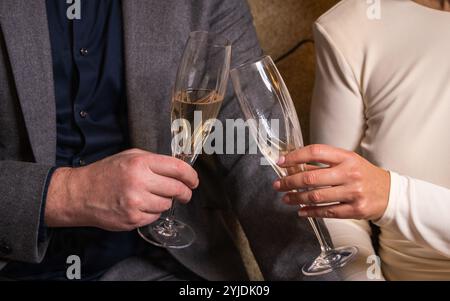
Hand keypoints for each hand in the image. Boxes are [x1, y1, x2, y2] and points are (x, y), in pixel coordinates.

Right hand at [45, 149, 198, 230]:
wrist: (79, 194)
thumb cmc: (105, 173)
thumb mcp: (129, 156)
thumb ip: (154, 161)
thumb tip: (178, 170)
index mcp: (141, 162)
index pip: (178, 168)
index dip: (191, 176)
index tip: (194, 181)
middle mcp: (140, 181)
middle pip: (177, 189)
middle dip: (184, 192)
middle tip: (183, 194)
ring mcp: (136, 202)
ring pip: (167, 205)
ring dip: (164, 202)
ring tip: (150, 197)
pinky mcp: (132, 218)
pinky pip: (155, 217)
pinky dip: (152, 212)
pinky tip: (140, 206)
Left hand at [273, 144, 389, 220]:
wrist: (391, 193)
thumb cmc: (364, 175)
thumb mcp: (347, 161)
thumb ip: (324, 163)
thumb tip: (294, 165)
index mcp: (346, 157)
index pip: (315, 152)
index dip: (295, 156)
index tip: (281, 162)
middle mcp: (350, 173)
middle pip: (311, 177)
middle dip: (289, 182)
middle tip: (277, 185)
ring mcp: (353, 192)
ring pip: (316, 196)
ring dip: (297, 198)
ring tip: (286, 198)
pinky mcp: (355, 209)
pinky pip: (327, 212)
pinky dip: (311, 212)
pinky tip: (301, 211)